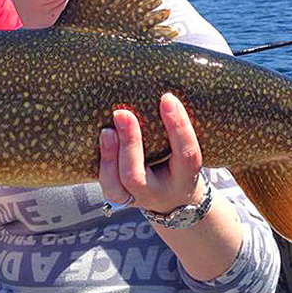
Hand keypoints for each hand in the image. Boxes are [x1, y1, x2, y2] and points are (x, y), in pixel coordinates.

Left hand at [98, 92, 205, 214]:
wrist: (175, 199)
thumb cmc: (181, 163)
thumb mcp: (189, 148)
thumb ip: (178, 128)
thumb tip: (165, 92)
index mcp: (185, 176)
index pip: (185, 153)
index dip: (177, 126)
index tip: (167, 98)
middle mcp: (158, 192)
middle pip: (137, 176)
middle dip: (129, 145)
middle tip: (123, 114)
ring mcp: (136, 198)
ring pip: (116, 187)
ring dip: (109, 157)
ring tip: (106, 130)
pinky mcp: (119, 197)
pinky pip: (107, 185)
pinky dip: (102, 163)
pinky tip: (102, 138)